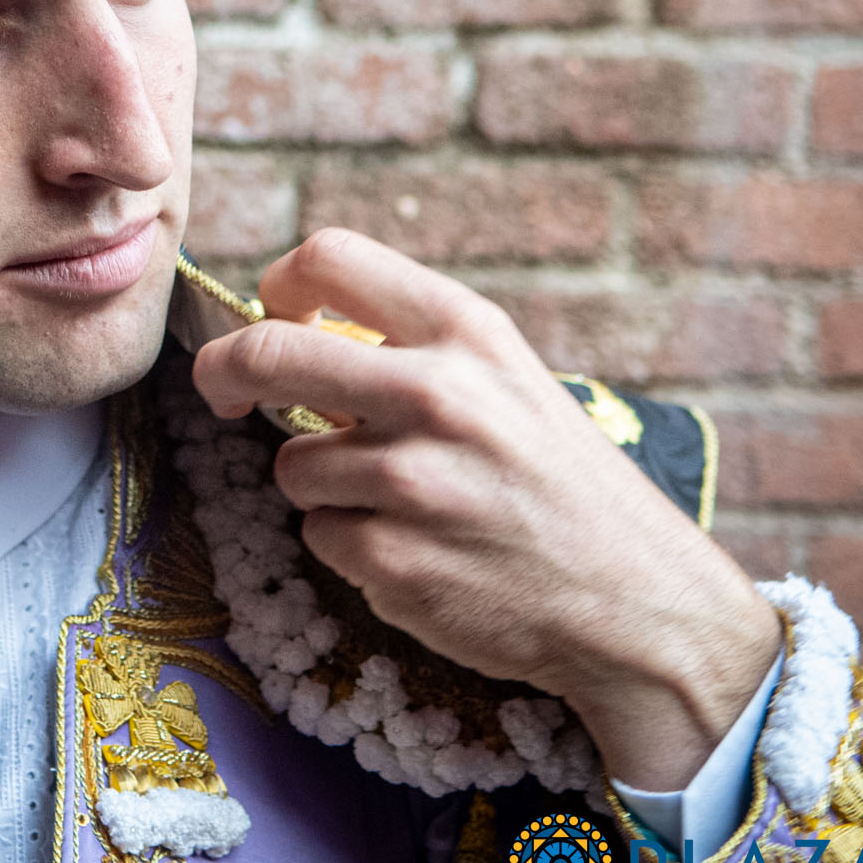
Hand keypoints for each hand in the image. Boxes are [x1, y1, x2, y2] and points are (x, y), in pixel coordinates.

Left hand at [191, 228, 780, 790]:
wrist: (640, 605)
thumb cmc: (561, 486)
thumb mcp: (508, 381)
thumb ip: (412, 349)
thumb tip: (294, 335)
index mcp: (467, 331)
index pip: (328, 257)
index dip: (278, 286)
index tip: (272, 317)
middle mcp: (436, 394)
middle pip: (266, 352)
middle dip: (224, 370)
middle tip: (222, 390)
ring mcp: (411, 480)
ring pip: (293, 465)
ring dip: (323, 486)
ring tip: (405, 505)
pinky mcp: (392, 560)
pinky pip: (321, 536)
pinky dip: (354, 548)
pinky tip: (422, 554)